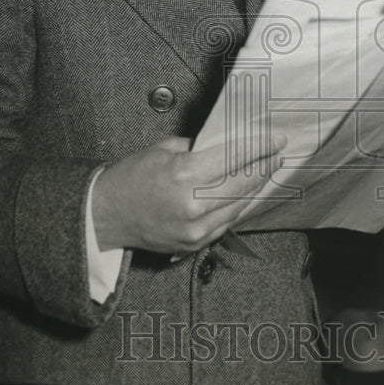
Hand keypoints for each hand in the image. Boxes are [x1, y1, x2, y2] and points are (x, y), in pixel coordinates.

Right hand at [92, 134, 285, 254]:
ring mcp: (195, 229)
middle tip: (277, 154)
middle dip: (264, 166)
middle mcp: (193, 205)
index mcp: (184, 175)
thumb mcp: (163, 149)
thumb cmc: (131, 178)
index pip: (235, 157)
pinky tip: (244, 194)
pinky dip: (238, 206)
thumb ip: (198, 148)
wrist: (107, 214)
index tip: (275, 140)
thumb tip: (226, 145)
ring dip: (255, 187)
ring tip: (265, 172)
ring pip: (239, 206)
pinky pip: (226, 224)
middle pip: (243, 183)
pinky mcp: (194, 244)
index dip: (260, 147)